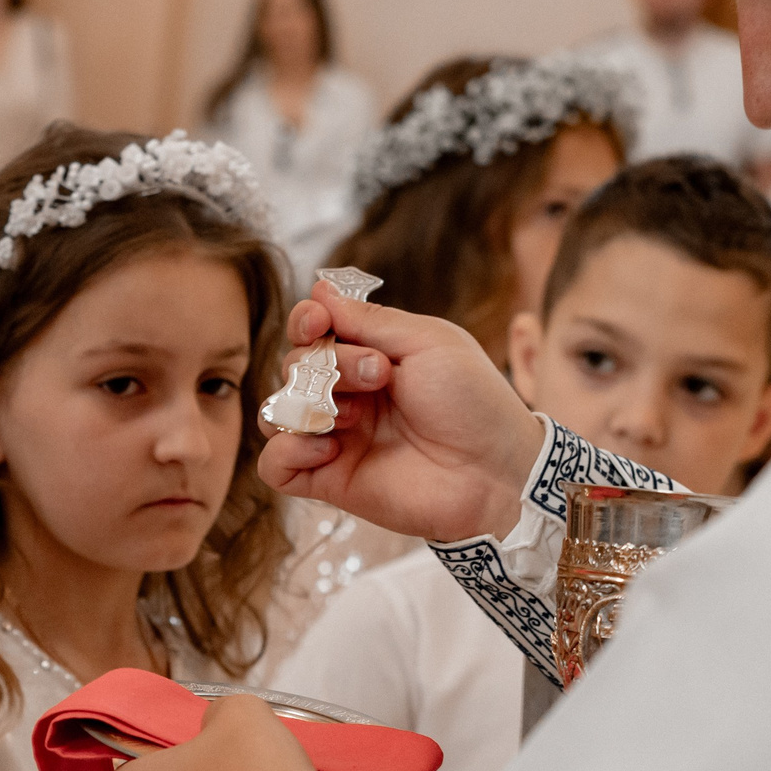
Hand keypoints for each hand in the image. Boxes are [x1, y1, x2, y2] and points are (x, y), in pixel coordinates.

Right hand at [258, 288, 546, 543]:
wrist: (494, 470)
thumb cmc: (473, 403)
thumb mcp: (426, 342)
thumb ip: (369, 320)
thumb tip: (318, 290)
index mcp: (370, 356)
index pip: (311, 332)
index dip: (305, 322)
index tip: (318, 321)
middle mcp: (348, 395)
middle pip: (294, 365)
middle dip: (329, 363)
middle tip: (380, 376)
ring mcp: (336, 438)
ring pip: (276, 411)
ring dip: (307, 403)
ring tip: (354, 416)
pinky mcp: (329, 480)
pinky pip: (275, 464)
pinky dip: (289, 449)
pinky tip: (330, 447)